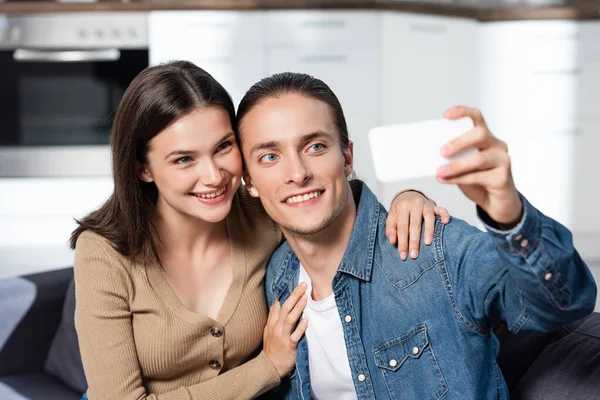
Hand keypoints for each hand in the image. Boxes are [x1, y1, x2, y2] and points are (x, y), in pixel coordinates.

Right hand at [262, 283, 308, 377]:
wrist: (268, 366)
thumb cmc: (271, 348)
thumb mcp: (268, 330)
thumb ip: (272, 317)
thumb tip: (275, 303)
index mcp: (272, 323)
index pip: (279, 305)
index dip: (287, 294)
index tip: (294, 283)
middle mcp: (276, 327)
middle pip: (285, 308)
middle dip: (294, 296)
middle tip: (303, 285)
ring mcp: (282, 336)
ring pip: (290, 319)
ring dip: (298, 307)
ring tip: (305, 297)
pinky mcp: (289, 345)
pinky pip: (295, 335)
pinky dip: (301, 328)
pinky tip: (307, 320)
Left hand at [386, 190, 449, 259]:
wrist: (408, 195)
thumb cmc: (399, 210)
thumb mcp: (391, 217)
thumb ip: (390, 229)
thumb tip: (392, 242)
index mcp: (402, 207)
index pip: (402, 227)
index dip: (402, 242)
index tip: (403, 255)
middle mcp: (415, 204)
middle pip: (415, 224)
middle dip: (414, 241)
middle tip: (414, 255)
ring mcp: (426, 204)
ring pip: (429, 218)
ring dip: (429, 231)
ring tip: (427, 243)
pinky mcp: (435, 206)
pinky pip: (442, 210)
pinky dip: (445, 215)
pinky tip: (446, 222)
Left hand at [437, 106, 522, 225]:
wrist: (497, 203)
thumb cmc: (479, 181)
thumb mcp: (464, 166)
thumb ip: (453, 158)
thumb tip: (430, 155)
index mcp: (487, 137)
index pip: (477, 117)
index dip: (462, 112)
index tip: (445, 115)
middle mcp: (497, 145)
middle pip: (480, 134)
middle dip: (459, 142)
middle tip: (441, 151)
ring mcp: (503, 160)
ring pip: (479, 158)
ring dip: (456, 165)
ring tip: (440, 171)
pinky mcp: (502, 178)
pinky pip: (478, 177)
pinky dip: (459, 179)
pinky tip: (446, 180)